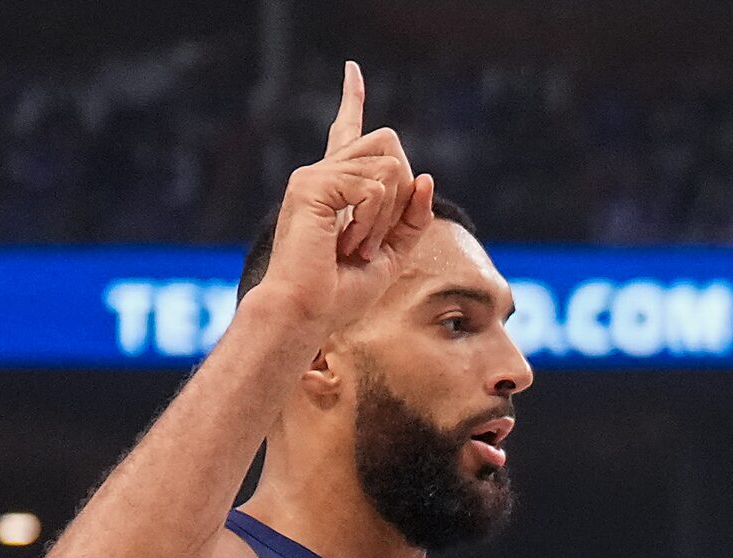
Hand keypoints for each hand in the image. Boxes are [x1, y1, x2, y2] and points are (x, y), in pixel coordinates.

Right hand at [254, 63, 436, 334]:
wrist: (306, 313)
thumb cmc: (340, 294)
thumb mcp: (392, 255)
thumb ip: (411, 219)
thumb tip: (426, 178)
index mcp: (337, 187)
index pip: (347, 133)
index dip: (352, 99)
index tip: (352, 69)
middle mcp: (323, 173)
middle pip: (390, 145)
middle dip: (400, 197)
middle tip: (370, 243)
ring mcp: (315, 175)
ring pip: (389, 168)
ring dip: (386, 219)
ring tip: (356, 249)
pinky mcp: (312, 184)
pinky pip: (374, 188)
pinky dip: (373, 223)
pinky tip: (349, 245)